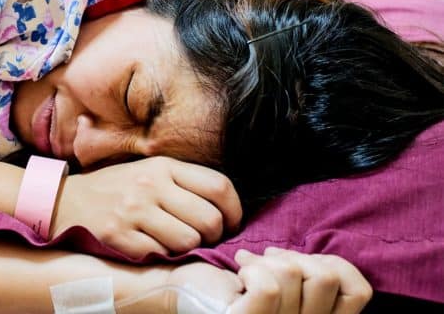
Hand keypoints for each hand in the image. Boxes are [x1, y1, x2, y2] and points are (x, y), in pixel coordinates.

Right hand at [52, 156, 241, 258]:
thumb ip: (183, 182)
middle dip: (215, 235)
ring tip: (178, 244)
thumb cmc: (116, 188)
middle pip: (209, 219)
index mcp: (163, 166)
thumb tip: (225, 207)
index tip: (231, 222)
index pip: (218, 186)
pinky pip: (160, 255)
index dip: (234, 210)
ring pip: (188, 241)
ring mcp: (133, 211)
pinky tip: (154, 248)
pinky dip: (162, 257)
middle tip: (205, 238)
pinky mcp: (118, 236)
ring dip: (190, 249)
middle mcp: (149, 185)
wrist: (65, 200)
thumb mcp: (149, 171)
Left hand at [228, 248, 372, 313]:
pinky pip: (267, 287)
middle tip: (268, 260)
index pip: (359, 291)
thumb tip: (318, 257)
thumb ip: (308, 273)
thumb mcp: (285, 278)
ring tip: (248, 267)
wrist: (191, 294)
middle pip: (327, 277)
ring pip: (293, 274)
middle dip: (294, 257)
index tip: (298, 263)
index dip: (332, 264)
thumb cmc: (233, 285)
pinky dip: (251, 271)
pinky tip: (239, 276)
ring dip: (267, 261)